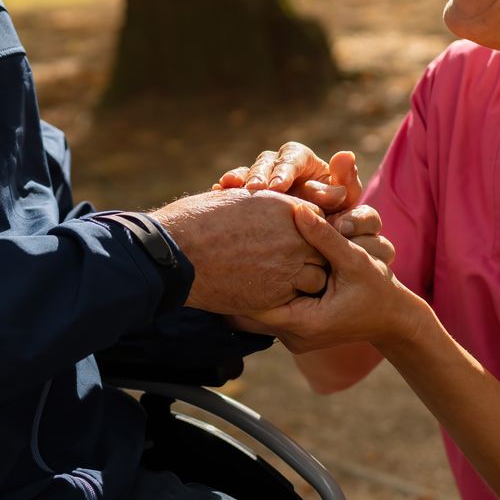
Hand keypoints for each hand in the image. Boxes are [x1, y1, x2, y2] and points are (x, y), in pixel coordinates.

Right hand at [150, 189, 328, 315]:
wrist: (177, 250)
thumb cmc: (199, 220)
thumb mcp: (239, 199)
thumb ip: (267, 207)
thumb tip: (277, 216)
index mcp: (285, 207)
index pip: (317, 221)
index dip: (307, 233)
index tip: (294, 242)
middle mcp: (294, 236)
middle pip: (323, 250)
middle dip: (311, 257)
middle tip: (291, 264)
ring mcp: (287, 267)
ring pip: (316, 278)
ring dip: (303, 281)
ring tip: (281, 281)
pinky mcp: (276, 294)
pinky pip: (296, 299)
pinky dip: (286, 299)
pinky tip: (268, 293)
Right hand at [216, 142, 362, 214]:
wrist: (313, 236)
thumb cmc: (334, 214)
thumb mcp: (342, 202)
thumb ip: (344, 183)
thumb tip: (346, 156)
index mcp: (302, 160)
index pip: (292, 157)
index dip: (285, 170)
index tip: (279, 186)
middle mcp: (278, 164)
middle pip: (265, 162)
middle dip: (260, 175)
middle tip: (255, 190)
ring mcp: (259, 178)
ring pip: (246, 172)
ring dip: (241, 179)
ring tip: (233, 188)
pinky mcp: (245, 194)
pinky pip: (233, 187)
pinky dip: (226, 188)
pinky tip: (218, 190)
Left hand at [237, 204, 423, 353]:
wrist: (393, 318)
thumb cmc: (378, 290)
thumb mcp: (354, 260)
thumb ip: (325, 236)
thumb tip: (297, 208)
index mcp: (306, 323)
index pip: (254, 305)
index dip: (240, 278)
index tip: (225, 252)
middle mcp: (294, 337)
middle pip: (249, 311)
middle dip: (240, 282)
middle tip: (218, 253)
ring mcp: (294, 337)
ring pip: (257, 312)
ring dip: (251, 286)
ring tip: (229, 257)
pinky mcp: (296, 330)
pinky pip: (271, 310)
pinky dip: (265, 290)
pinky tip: (253, 266)